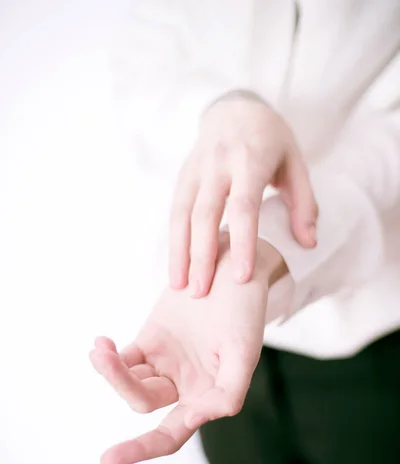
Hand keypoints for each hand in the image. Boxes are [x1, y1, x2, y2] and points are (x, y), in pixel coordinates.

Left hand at [90, 234, 283, 463]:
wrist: (231, 270)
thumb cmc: (245, 312)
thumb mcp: (245, 352)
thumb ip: (227, 393)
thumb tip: (195, 419)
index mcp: (207, 397)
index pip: (171, 435)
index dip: (141, 449)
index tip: (108, 459)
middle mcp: (183, 386)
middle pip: (143, 402)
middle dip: (121, 385)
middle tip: (103, 357)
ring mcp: (164, 364)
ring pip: (129, 381)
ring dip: (110, 370)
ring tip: (100, 349)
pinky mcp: (150, 341)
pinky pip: (123, 359)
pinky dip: (108, 356)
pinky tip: (101, 344)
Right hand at [169, 91, 316, 296]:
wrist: (234, 108)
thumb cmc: (270, 141)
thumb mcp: (295, 164)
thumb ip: (304, 203)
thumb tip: (308, 244)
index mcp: (249, 160)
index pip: (244, 207)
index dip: (243, 243)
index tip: (242, 278)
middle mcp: (217, 164)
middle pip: (205, 214)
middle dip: (201, 256)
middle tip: (202, 293)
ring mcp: (195, 169)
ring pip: (181, 214)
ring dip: (179, 252)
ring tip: (179, 286)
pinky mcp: (182, 176)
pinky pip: (175, 211)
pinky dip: (174, 241)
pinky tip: (177, 268)